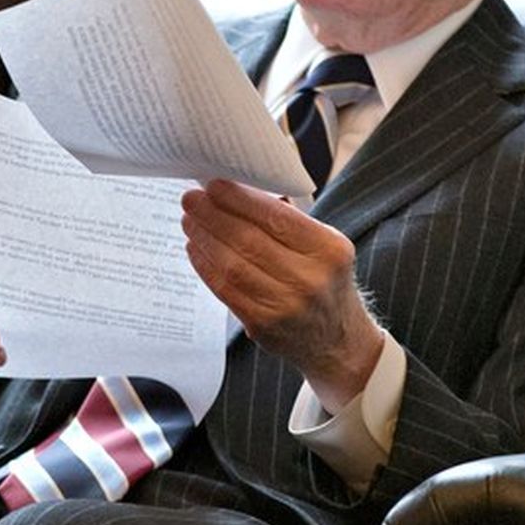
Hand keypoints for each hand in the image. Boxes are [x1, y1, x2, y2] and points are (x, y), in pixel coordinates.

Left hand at [181, 180, 385, 407]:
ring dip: (205, 238)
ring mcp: (286, 305)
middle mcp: (311, 278)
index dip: (240, 200)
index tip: (215, 185)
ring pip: (233, 265)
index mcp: (329, 250)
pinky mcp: (263, 325)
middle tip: (192, 199)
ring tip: (189, 221)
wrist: (335, 339)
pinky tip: (195, 248)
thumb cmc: (323, 281)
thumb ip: (289, 220)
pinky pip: (225, 290)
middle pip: (249, 240)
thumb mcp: (324, 246)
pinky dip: (206, 266)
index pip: (277, 217)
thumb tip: (237, 190)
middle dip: (214, 215)